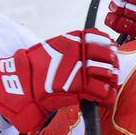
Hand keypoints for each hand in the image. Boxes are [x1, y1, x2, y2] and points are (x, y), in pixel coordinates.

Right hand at [0, 29, 117, 133]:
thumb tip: (87, 50)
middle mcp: (77, 51)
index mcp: (71, 40)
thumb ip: (70, 48)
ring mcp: (78, 68)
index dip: (107, 46)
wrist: (22, 83)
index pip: (99, 37)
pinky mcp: (78, 86)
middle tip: (111, 73)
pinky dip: (106, 95)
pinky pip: (101, 90)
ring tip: (109, 86)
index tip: (110, 52)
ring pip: (107, 72)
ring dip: (110, 80)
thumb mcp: (52, 49)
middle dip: (112, 65)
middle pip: (107, 55)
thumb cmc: (35, 68)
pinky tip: (105, 97)